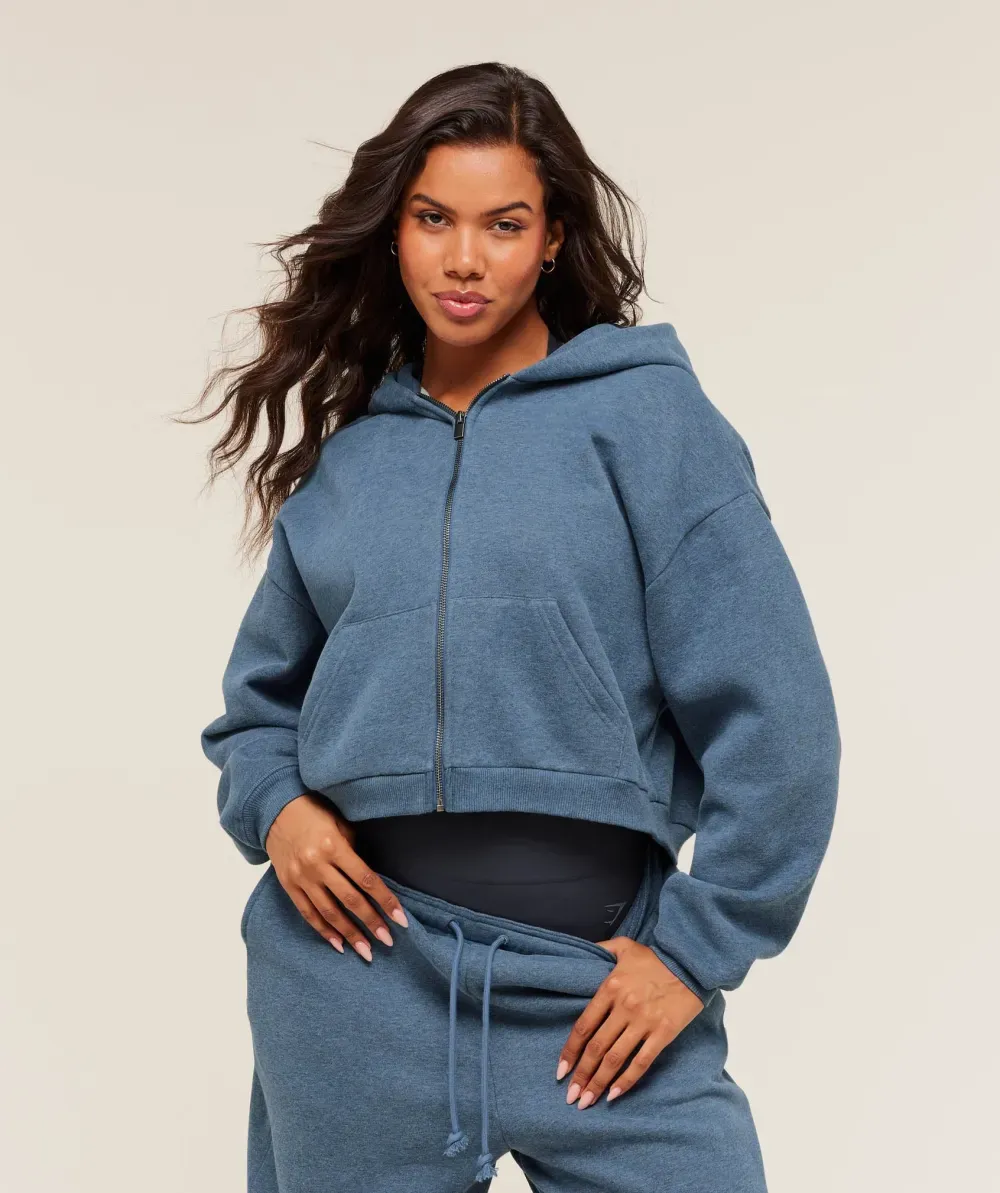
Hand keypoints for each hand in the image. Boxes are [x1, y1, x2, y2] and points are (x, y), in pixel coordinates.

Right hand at [263, 793, 408, 961]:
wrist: (276, 810)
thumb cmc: (315, 814)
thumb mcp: (340, 824)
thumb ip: (354, 852)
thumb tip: (369, 881)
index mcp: (334, 846)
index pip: (366, 880)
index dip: (385, 900)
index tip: (401, 919)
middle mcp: (317, 864)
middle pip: (349, 899)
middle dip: (371, 922)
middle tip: (387, 941)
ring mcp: (301, 877)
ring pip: (329, 912)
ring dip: (349, 934)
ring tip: (365, 951)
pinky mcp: (288, 885)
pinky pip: (307, 913)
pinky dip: (323, 930)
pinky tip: (338, 944)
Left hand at [555, 937, 704, 1106]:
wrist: (691, 961)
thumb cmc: (656, 957)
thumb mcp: (623, 946)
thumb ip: (600, 950)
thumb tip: (581, 953)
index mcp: (610, 988)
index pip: (583, 1026)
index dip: (570, 1051)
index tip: (560, 1071)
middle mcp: (623, 1008)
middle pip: (596, 1048)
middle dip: (581, 1075)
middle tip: (571, 1096)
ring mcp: (643, 1022)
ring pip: (615, 1059)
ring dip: (598, 1083)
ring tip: (586, 1102)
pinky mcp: (663, 1033)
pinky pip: (641, 1062)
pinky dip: (627, 1081)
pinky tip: (614, 1095)